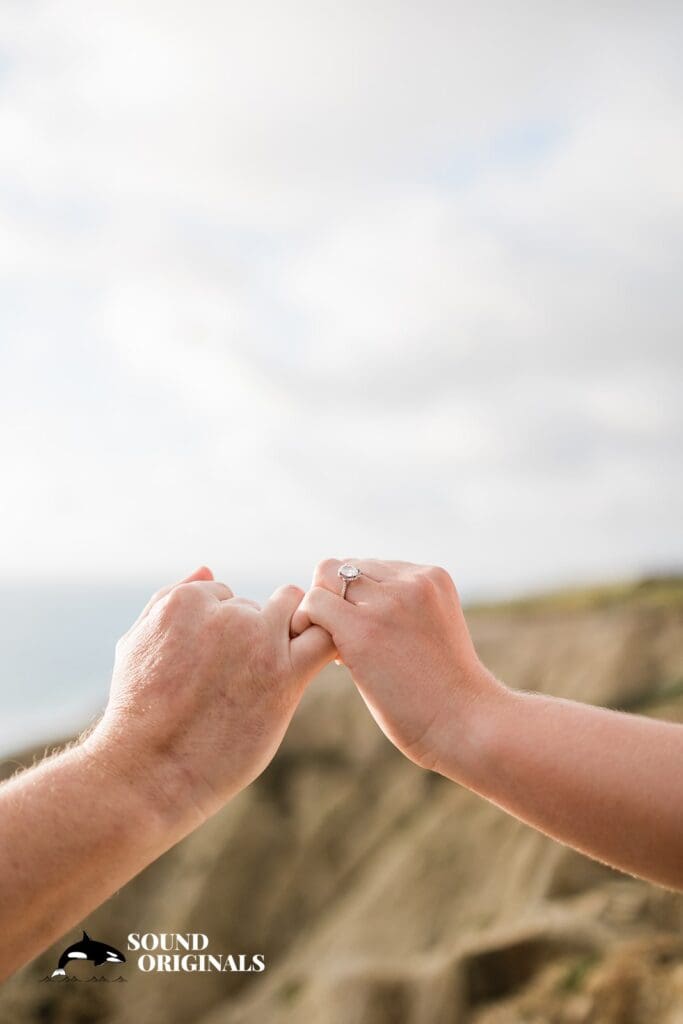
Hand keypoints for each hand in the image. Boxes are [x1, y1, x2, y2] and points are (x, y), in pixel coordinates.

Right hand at [88, 567, 333, 828]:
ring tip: (271, 673)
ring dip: (292, 631)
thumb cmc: (137, 712)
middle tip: (238, 678)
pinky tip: (310, 667)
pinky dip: (327, 642)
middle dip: (254, 632)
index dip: (222, 629)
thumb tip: (208, 570)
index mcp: (186, 600)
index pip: (224, 594)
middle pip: (260, 605)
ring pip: (297, 608)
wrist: (149, 770)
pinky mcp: (286, 675)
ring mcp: (258, 641)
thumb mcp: (137, 641)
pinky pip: (325, 638)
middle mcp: (226, 614)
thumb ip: (171, 597)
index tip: (212, 663)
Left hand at [290, 559, 504, 773]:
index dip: (356, 598)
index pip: (369, 566)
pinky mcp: (363, 629)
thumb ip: (404, 608)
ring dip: (321, 613)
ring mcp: (388, 603)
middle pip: (343, 568)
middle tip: (343, 642)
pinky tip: (330, 659)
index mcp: (431, 577)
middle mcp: (410, 581)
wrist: (467, 725)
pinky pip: (314, 604)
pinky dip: (308, 625)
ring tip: (339, 652)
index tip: (362, 632)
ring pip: (324, 579)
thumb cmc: (447, 693)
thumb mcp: (433, 630)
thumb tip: (352, 603)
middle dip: (336, 601)